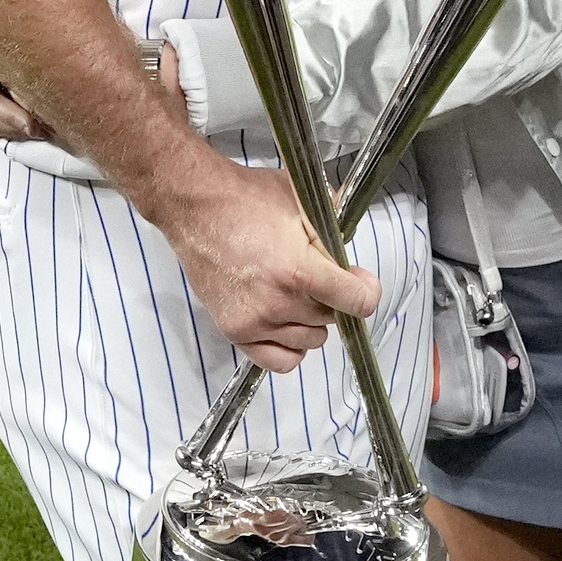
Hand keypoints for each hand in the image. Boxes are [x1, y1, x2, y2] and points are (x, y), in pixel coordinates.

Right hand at [154, 156, 381, 372]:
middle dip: (332, 299)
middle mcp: (279, 303)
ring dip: (310, 321)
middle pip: (332, 319)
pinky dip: (290, 347)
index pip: (357, 302)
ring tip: (294, 295)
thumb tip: (351, 248)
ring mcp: (256, 322)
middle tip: (314, 276)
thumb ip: (334, 227)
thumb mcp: (302, 200)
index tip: (359, 280)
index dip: (366, 290)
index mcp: (300, 271)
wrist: (196, 207)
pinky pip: (279, 361)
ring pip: (310, 340)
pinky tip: (287, 323)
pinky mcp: (235, 331)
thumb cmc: (247, 199)